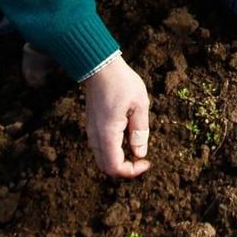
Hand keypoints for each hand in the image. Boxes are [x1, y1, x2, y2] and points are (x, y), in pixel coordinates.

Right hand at [83, 56, 150, 177]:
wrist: (99, 65)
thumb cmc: (121, 82)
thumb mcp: (139, 104)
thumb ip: (140, 131)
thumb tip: (140, 153)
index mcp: (107, 133)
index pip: (115, 167)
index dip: (131, 171)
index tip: (146, 161)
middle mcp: (95, 135)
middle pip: (106, 167)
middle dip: (125, 168)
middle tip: (141, 158)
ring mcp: (91, 130)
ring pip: (102, 157)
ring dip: (118, 158)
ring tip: (135, 144)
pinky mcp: (91, 124)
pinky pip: (100, 146)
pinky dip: (113, 149)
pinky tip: (126, 134)